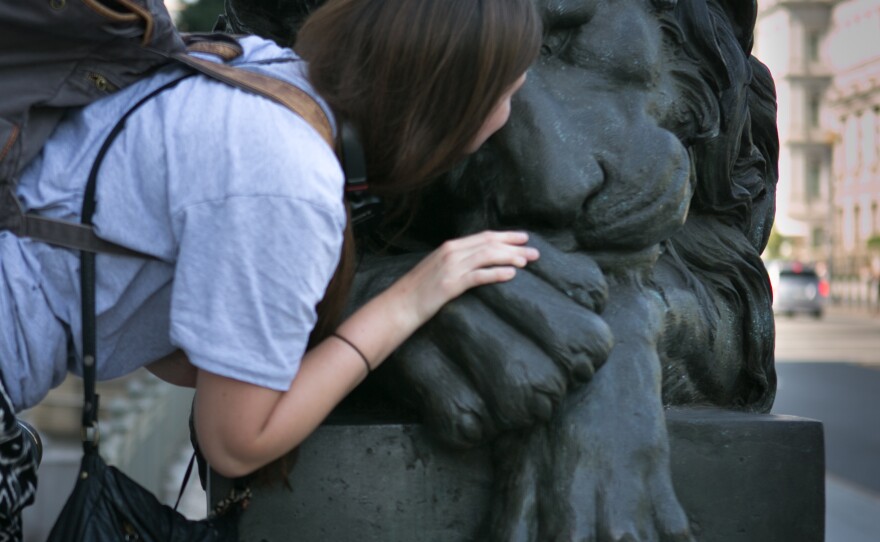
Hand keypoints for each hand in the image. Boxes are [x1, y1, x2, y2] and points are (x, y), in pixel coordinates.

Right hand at [388, 230, 539, 328]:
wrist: (399, 305)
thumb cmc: (419, 291)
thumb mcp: (438, 269)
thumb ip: (456, 262)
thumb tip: (477, 263)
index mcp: (449, 247)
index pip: (483, 236)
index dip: (506, 236)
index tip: (524, 238)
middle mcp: (451, 252)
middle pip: (490, 244)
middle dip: (515, 246)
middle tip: (535, 252)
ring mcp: (451, 267)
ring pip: (487, 256)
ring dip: (510, 258)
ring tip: (527, 262)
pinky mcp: (451, 284)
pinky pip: (478, 276)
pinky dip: (497, 273)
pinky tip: (511, 275)